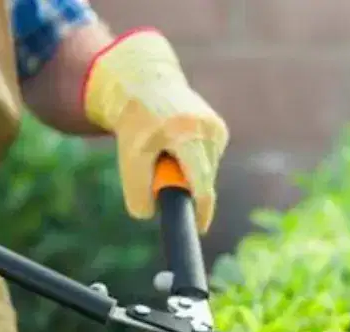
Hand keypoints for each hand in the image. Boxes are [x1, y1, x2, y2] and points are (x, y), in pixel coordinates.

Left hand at [82, 29, 228, 233]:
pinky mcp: (220, 128)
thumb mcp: (129, 159)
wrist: (146, 84)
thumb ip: (136, 190)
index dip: (202, 209)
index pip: (201, 181)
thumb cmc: (136, 124)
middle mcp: (207, 127)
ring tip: (166, 149)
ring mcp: (217, 127)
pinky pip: (207, 160)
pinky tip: (177, 144)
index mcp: (183, 132)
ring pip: (205, 170)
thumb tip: (150, 214)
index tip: (200, 228)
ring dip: (186, 172)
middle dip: (183, 184)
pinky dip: (192, 160)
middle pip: (202, 178)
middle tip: (159, 165)